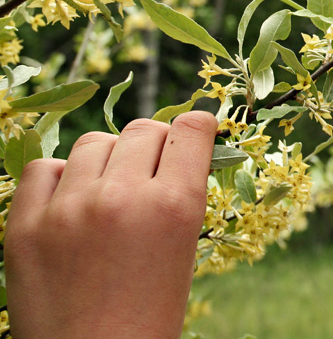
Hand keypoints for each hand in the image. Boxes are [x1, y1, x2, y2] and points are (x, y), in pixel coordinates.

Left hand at [5, 111, 217, 338]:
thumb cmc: (148, 314)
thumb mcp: (182, 250)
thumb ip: (177, 195)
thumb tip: (172, 150)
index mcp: (175, 206)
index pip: (191, 130)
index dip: (198, 127)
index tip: (194, 134)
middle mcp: (123, 197)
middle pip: (144, 129)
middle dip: (154, 145)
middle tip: (150, 171)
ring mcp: (69, 208)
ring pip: (95, 143)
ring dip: (108, 160)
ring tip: (108, 192)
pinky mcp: (25, 225)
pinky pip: (44, 169)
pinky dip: (60, 178)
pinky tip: (71, 203)